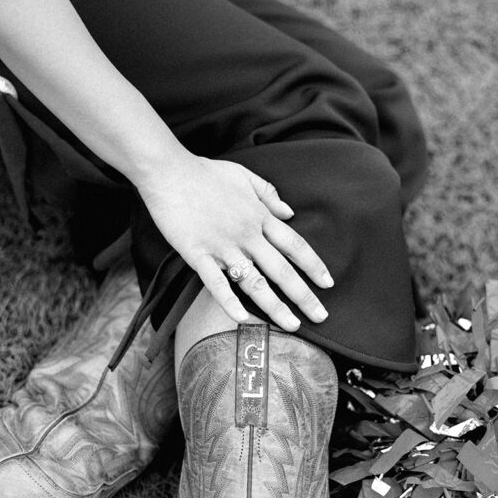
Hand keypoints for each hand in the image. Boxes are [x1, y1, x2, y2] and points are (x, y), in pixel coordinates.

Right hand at [135, 148, 332, 331]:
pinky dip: (229, 301)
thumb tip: (290, 211)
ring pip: (255, 282)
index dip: (314, 266)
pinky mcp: (198, 254)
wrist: (169, 171)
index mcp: (259, 217)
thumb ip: (269, 194)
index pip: (295, 245)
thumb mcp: (244, 176)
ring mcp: (223, 246)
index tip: (328, 283)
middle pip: (282, 271)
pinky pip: (216, 283)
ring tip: (292, 326)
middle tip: (321, 317)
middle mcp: (247, 235)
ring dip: (276, 307)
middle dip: (304, 296)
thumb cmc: (205, 173)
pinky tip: (242, 319)